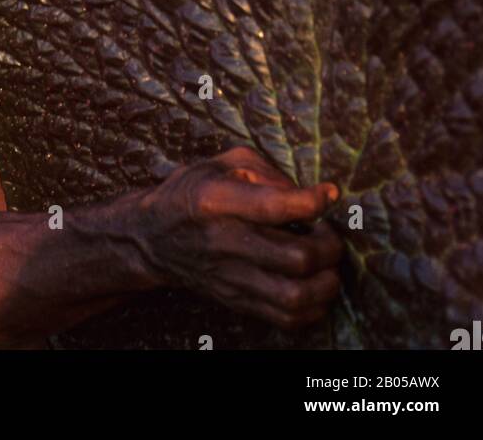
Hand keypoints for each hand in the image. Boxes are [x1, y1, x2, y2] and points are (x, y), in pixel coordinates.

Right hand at [142, 146, 342, 330]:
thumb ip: (265, 171)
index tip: (329, 193)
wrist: (153, 238)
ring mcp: (230, 278)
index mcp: (216, 201)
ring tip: (325, 263)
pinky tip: (313, 284)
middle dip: (329, 246)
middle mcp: (224, 243)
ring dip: (326, 281)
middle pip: (295, 258)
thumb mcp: (222, 163)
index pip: (273, 206)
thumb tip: (305, 195)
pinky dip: (313, 306)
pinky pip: (286, 318)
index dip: (312, 201)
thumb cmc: (191, 192)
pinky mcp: (236, 301)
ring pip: (296, 296)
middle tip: (328, 233)